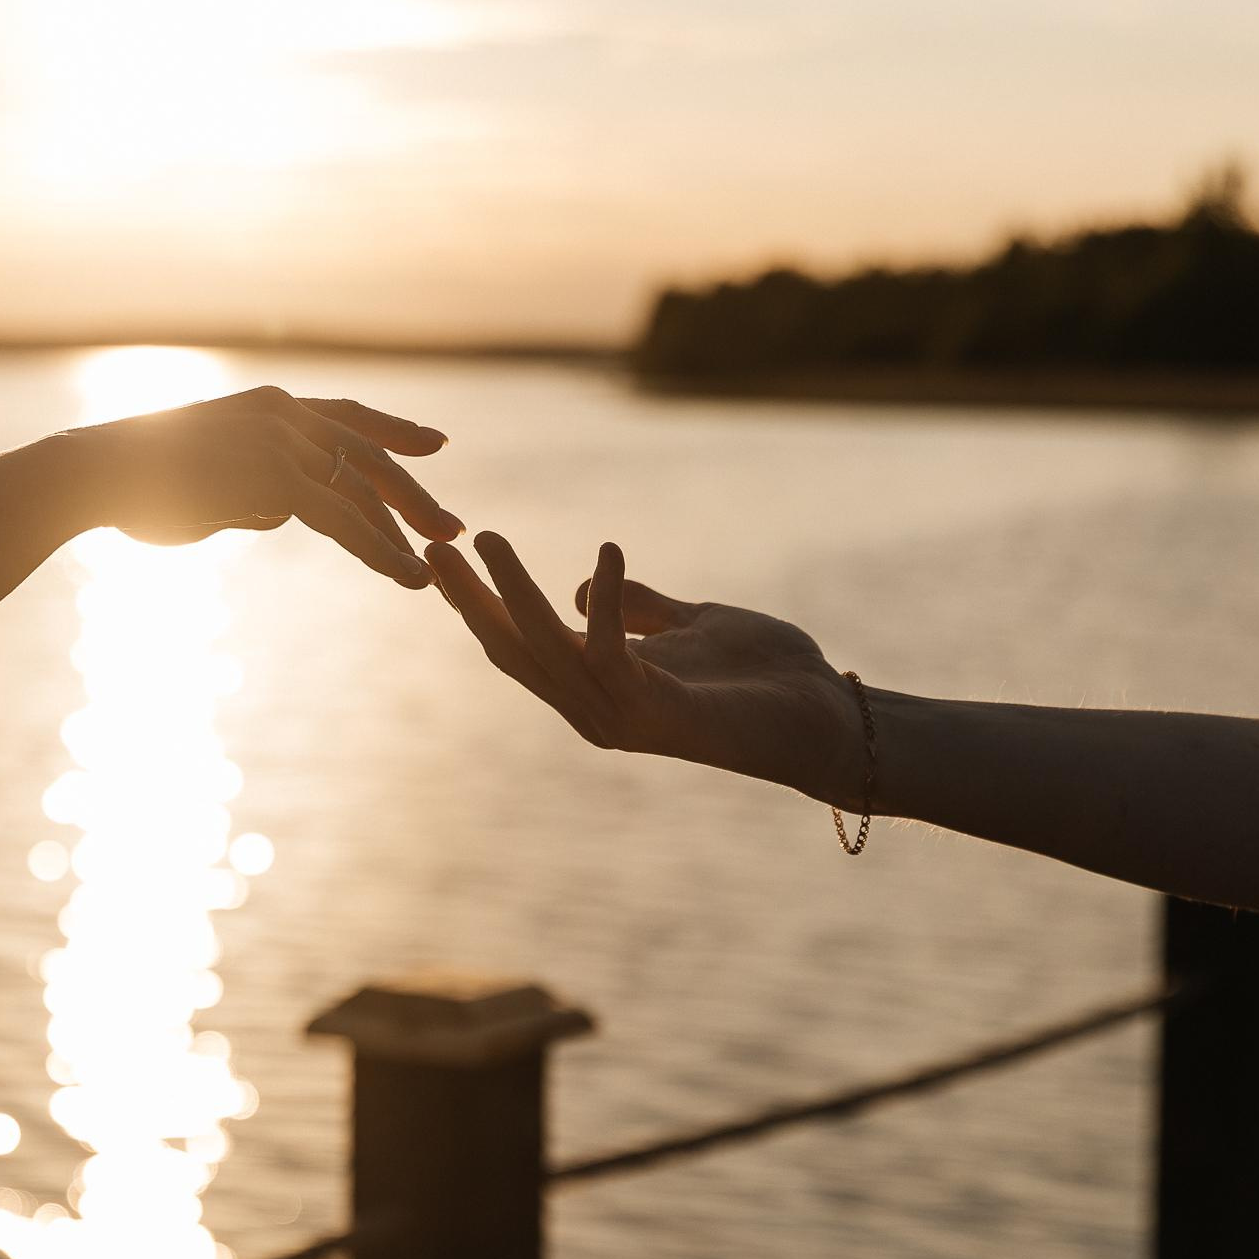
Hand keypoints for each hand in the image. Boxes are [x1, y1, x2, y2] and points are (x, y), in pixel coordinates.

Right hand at [58, 385, 460, 586]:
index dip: (393, 431)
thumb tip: (277, 511)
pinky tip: (406, 576)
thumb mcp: (209, 478)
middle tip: (454, 527)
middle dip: (414, 492)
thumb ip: (252, 489)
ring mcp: (281, 442)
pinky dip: (380, 550)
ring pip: (361, 490)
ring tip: (437, 567)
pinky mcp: (275, 479)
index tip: (435, 444)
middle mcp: (282, 414)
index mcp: (267, 405)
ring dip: (404, 531)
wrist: (99, 472)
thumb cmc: (138, 482)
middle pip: (367, 453)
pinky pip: (344, 520)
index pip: (346, 415)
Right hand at [427, 533, 868, 803]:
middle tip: (433, 549)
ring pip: (547, 650)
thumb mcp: (692, 625)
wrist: (825, 719)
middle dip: (471, 600)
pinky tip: (606, 550)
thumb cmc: (766, 677)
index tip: (447, 558)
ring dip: (513, 593)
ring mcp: (621, 716)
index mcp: (597, 688)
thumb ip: (639, 608)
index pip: (521, 645)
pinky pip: (610, 651)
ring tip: (487, 539)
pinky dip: (606, 602)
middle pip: (514, 652)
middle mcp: (596, 711)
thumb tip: (582, 587)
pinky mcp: (656, 711)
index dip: (480, 604)